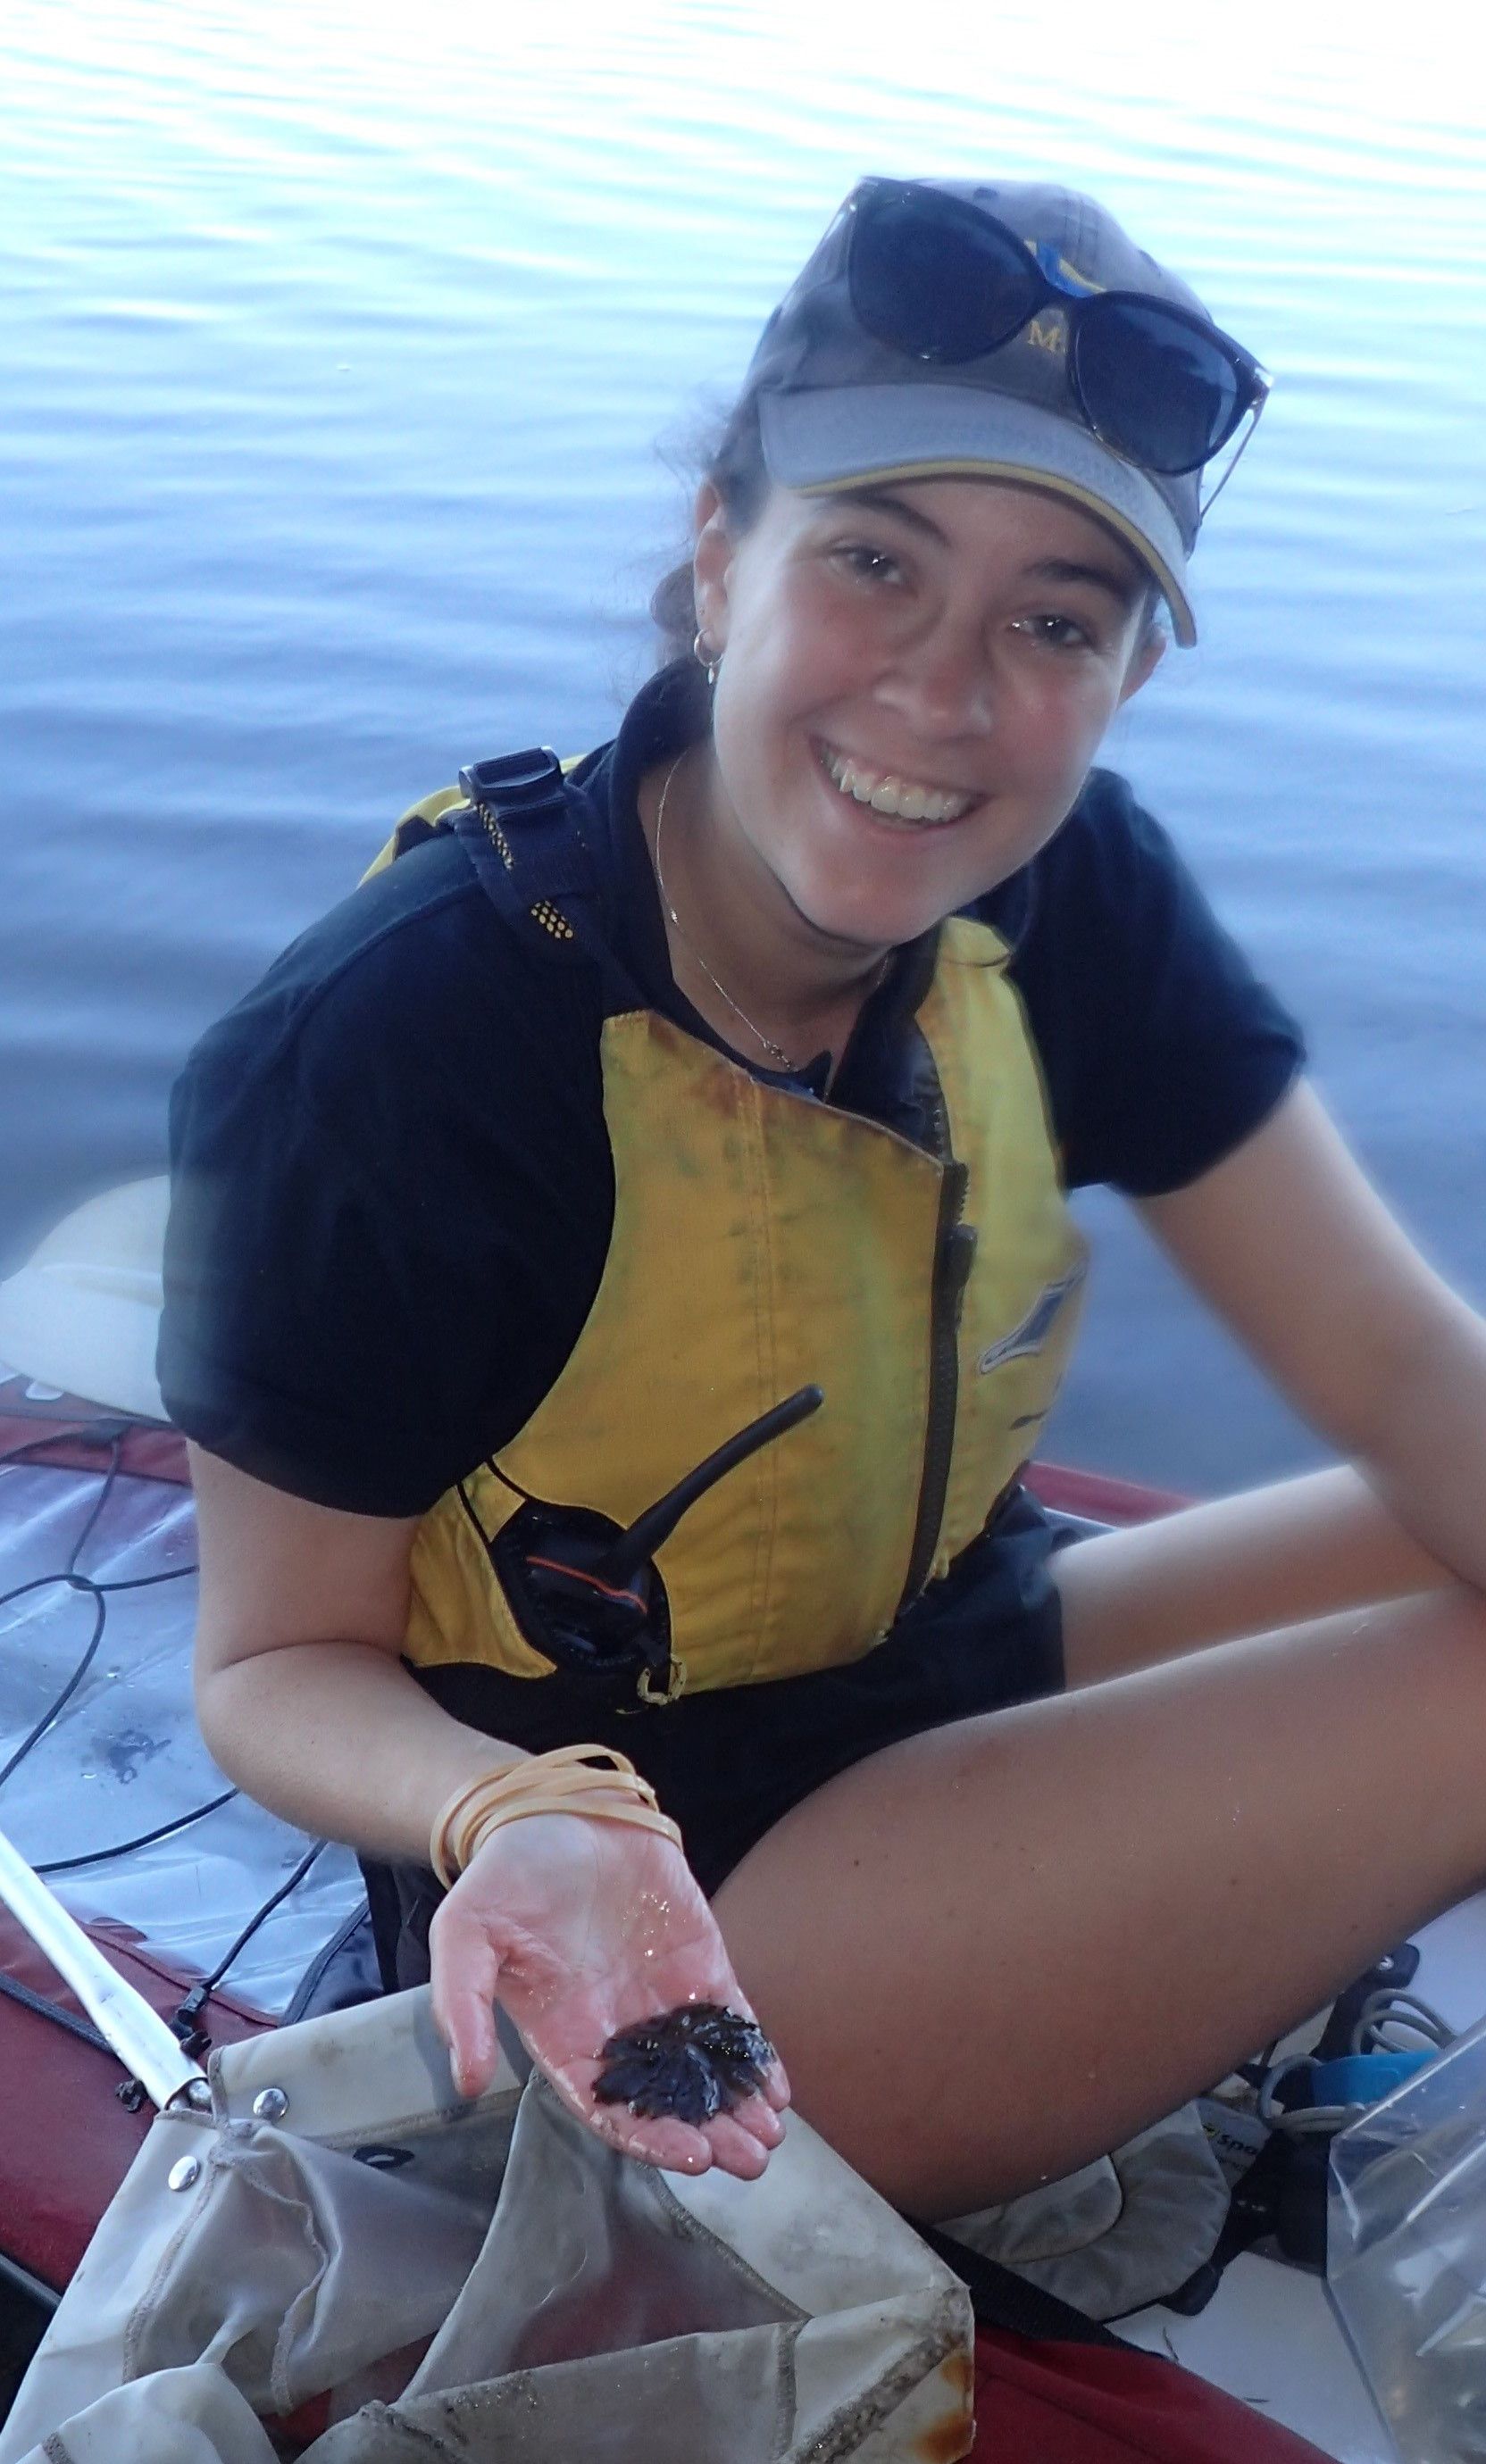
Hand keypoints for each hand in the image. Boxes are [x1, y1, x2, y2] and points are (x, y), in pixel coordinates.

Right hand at [428, 1811, 789, 2178]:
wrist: (557, 1809)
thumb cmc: (507, 1875)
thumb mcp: (464, 1933)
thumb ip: (461, 2005)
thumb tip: (464, 2081)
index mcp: (565, 2036)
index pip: (610, 2107)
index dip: (649, 2137)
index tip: (690, 2156)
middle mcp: (617, 2028)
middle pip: (668, 2100)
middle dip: (710, 2133)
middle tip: (750, 2160)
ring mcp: (662, 1996)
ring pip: (704, 2069)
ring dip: (738, 2105)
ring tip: (770, 2135)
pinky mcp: (698, 1961)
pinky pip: (730, 2017)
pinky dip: (754, 2054)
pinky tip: (776, 2084)